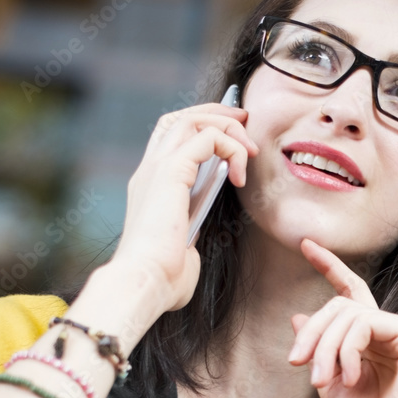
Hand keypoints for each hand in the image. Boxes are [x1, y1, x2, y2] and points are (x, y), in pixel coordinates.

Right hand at [110, 100, 258, 312]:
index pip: (171, 139)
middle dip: (215, 114)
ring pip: (192, 120)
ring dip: (227, 127)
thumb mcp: (181, 252)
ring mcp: (157, 169)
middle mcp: (150, 172)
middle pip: (179, 119)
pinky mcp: (171, 172)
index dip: (201, 127)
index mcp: (151, 188)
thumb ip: (187, 240)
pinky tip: (240, 176)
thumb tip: (191, 248)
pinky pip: (207, 138)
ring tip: (250, 149)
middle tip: (245, 122)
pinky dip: (230, 148)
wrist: (146, 282)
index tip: (234, 136)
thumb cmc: (163, 280)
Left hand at [287, 239, 397, 397]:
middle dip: (312, 332)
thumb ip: (318, 353)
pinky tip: (351, 376)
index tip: (305, 245)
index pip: (351, 294)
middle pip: (340, 304)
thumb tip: (298, 316)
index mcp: (375, 341)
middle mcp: (393, 331)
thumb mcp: (332, 388)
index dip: (329, 267)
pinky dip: (347, 349)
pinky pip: (366, 322)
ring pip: (348, 312)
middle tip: (297, 363)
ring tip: (323, 380)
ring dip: (325, 346)